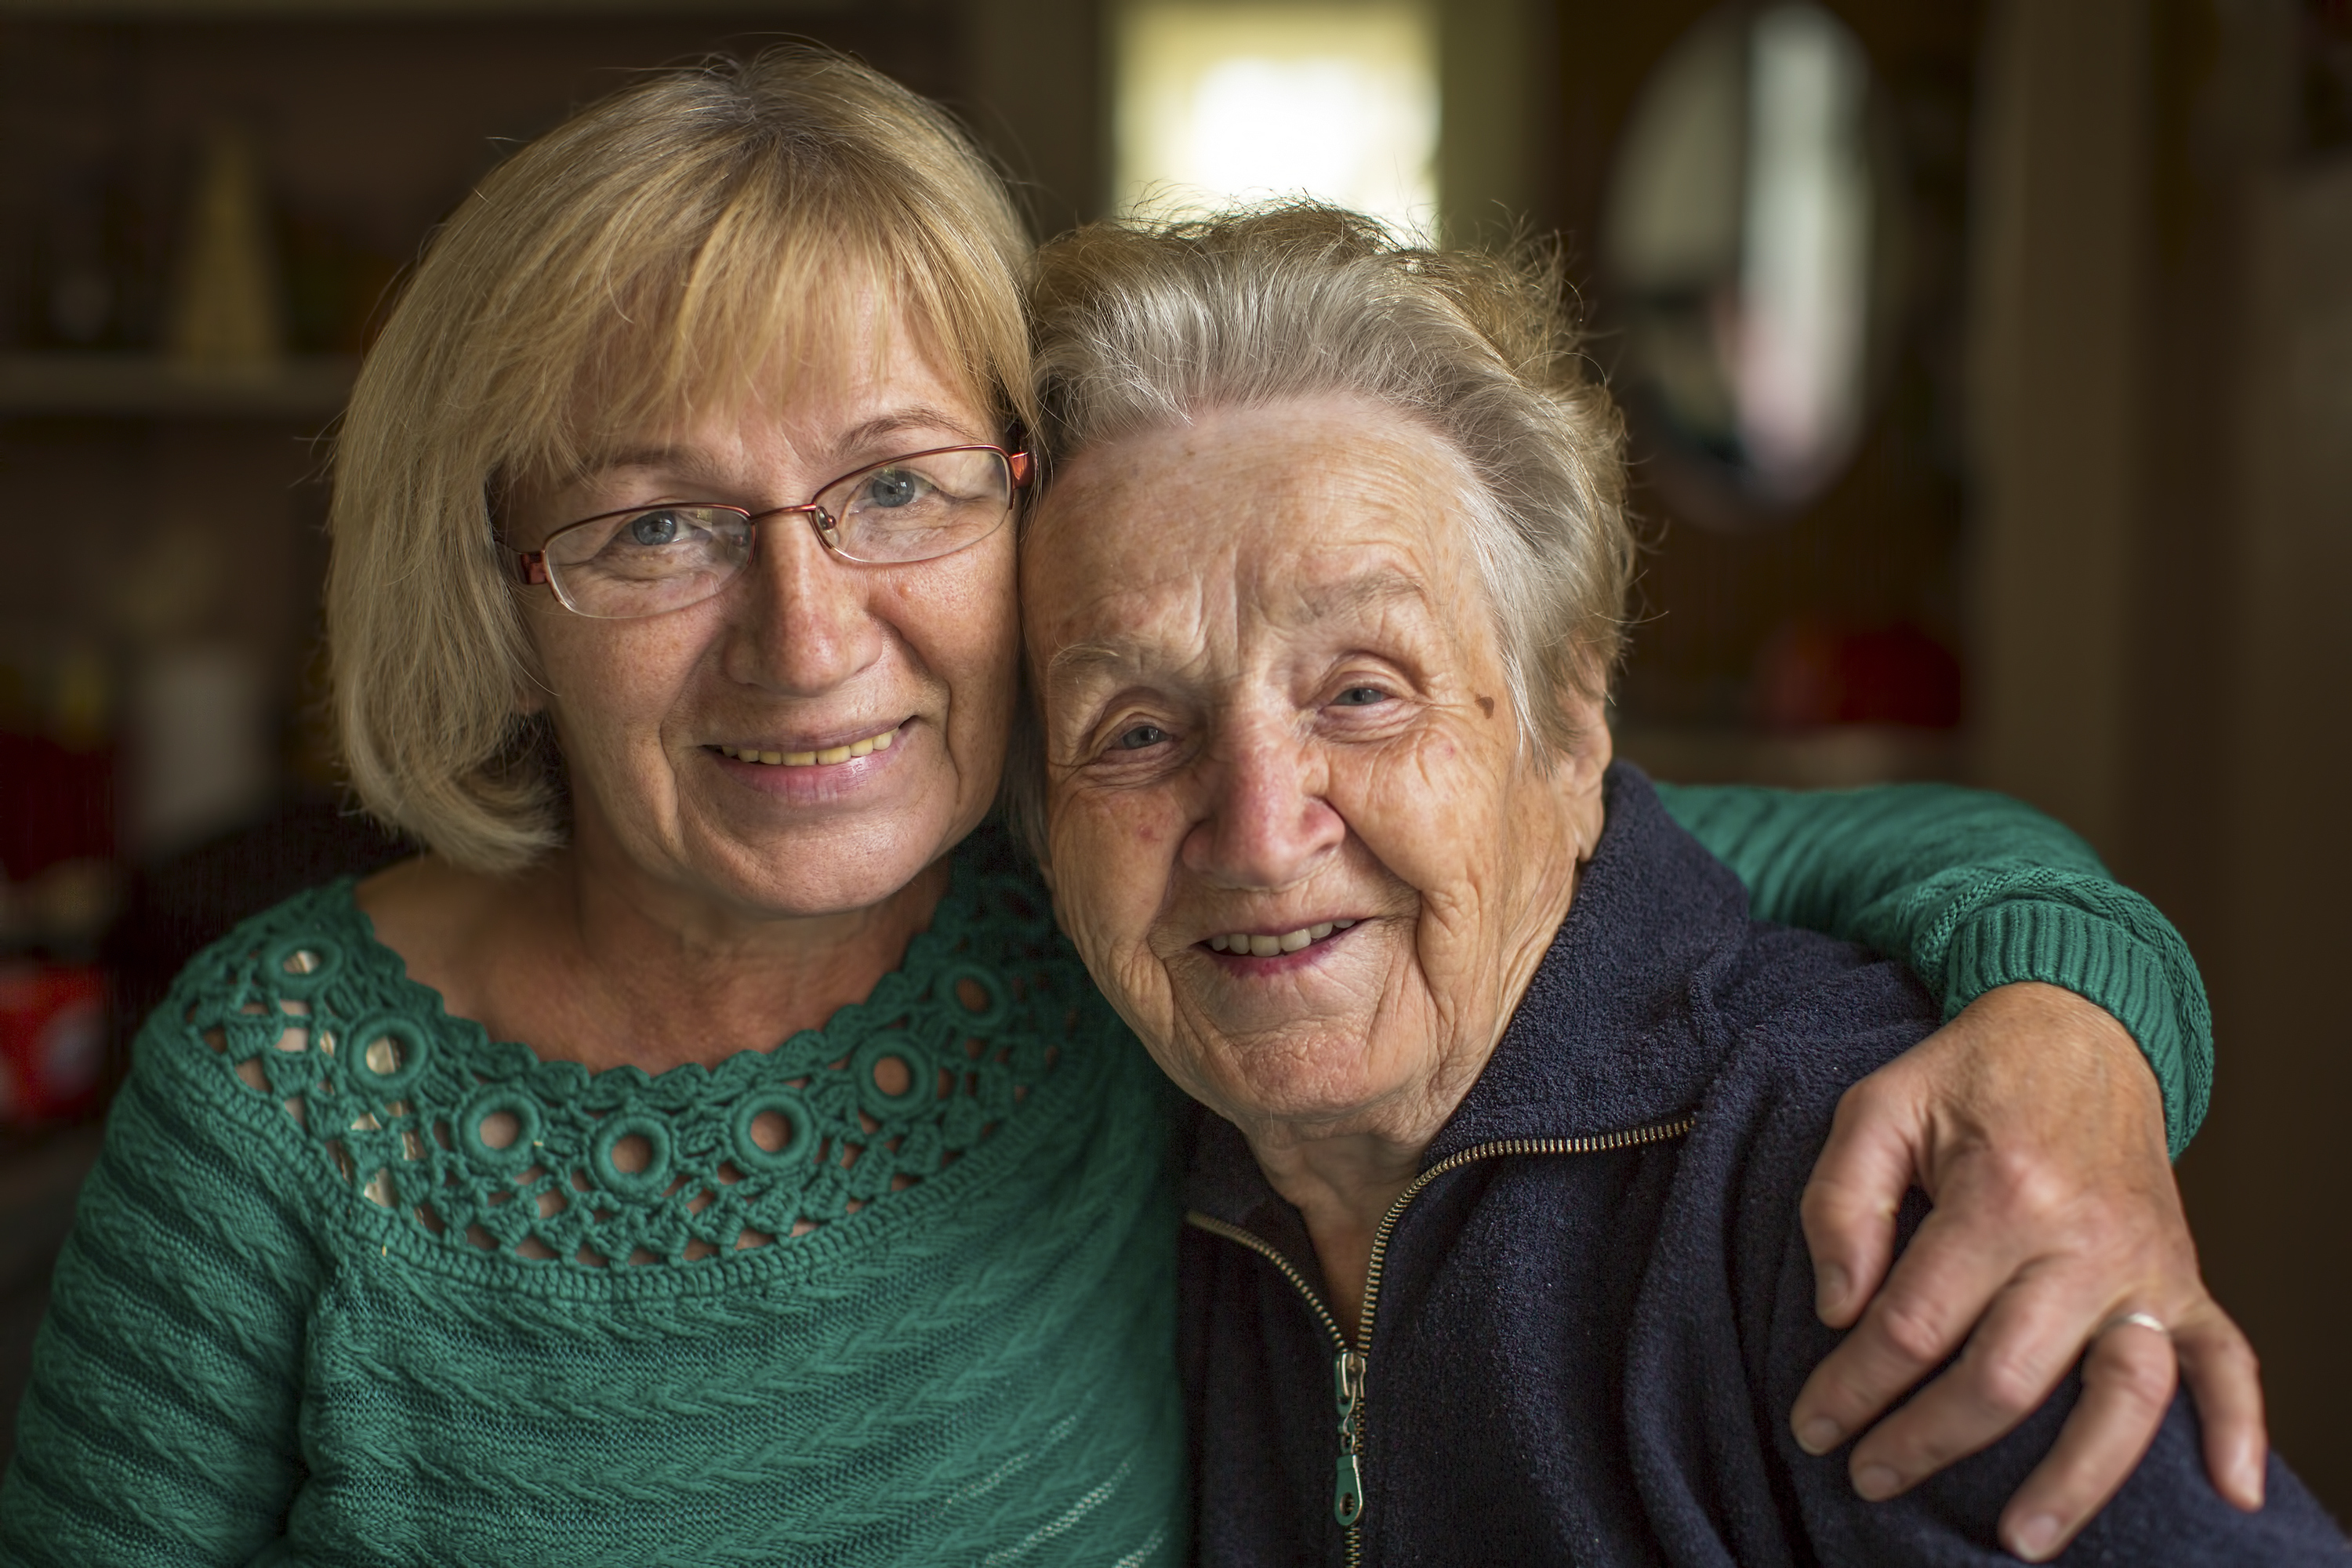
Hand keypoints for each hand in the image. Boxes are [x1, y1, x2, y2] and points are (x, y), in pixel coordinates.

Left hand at [1791, 982, 2264, 1561]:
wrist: (2078, 1029)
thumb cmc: (1966, 1077)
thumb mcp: (1877, 1108)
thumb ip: (1840, 1202)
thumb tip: (1839, 1310)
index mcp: (2000, 1193)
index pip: (1912, 1324)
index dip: (1852, 1386)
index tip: (1813, 1424)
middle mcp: (2083, 1239)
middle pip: (2002, 1377)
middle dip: (1924, 1441)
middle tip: (1867, 1477)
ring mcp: (2145, 1265)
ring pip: (2120, 1395)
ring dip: (2071, 1478)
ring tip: (2016, 1539)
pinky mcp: (2184, 1276)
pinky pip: (2229, 1359)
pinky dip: (2238, 1428)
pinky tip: (2230, 1493)